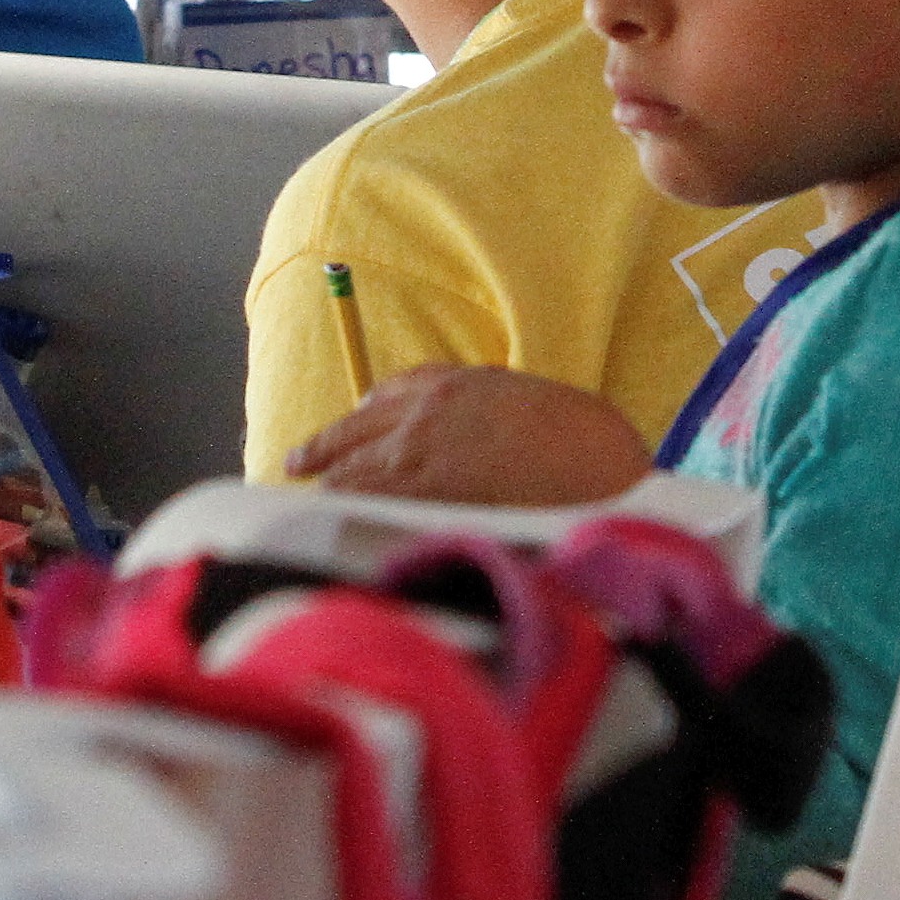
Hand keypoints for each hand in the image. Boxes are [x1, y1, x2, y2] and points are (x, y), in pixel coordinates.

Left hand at [290, 367, 653, 506]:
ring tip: (309, 496)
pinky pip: (363, 498)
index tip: (358, 417)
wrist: (600, 468)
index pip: (398, 388)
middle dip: (326, 443)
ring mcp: (420, 449)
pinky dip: (340, 506)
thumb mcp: (543, 409)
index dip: (371, 408)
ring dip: (330, 480)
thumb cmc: (590, 446)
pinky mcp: (419, 491)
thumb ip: (505, 415)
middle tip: (299, 460)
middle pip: (360, 424)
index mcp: (462, 382)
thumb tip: (498, 442)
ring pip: (354, 464)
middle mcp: (430, 409)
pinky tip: (326, 517)